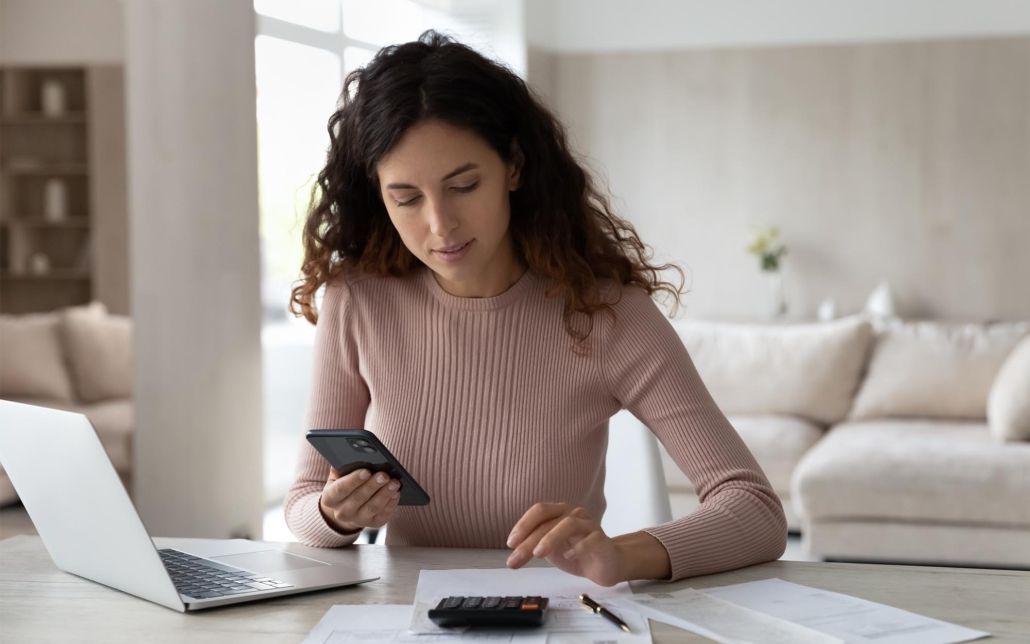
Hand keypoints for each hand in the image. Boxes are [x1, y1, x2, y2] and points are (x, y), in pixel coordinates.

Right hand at [319, 467, 400, 533]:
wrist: (347, 510)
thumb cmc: (344, 486)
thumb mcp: (337, 477)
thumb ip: (341, 468)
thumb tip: (351, 456)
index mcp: (330, 498)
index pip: (341, 489)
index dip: (354, 480)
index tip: (366, 471)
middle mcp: (342, 512)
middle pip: (359, 498)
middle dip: (373, 485)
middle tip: (384, 475)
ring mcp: (358, 520)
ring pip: (372, 507)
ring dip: (385, 494)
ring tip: (394, 482)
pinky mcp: (373, 523)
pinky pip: (384, 514)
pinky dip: (391, 502)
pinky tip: (396, 492)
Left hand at [505, 503, 624, 586]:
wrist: (606, 565)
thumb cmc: (576, 554)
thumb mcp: (550, 550)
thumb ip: (534, 546)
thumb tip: (514, 551)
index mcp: (559, 513)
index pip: (539, 511)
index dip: (523, 524)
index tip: (510, 543)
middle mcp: (574, 514)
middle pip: (549, 521)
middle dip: (529, 540)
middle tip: (516, 559)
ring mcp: (589, 525)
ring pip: (569, 524)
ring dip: (551, 538)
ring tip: (538, 554)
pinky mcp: (602, 539)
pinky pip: (591, 539)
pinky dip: (578, 547)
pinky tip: (567, 557)